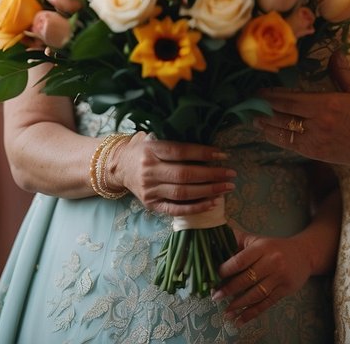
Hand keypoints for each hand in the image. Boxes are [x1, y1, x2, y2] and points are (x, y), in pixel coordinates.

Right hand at [110, 132, 235, 215]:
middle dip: (211, 175)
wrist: (119, 166)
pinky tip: (211, 203)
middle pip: (184, 174)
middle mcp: (149, 170)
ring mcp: (149, 189)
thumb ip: (176, 144)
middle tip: (231, 174)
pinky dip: (195, 208)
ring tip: (226, 188)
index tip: (223, 155)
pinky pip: (175, 209)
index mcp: (151, 149)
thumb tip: (210, 150)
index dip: (203, 153)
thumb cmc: (143, 150)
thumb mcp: (154, 139)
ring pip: (182, 193)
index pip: (181, 151)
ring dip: (208, 191)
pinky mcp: (151, 205)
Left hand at [213, 224, 310, 326]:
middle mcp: (272, 262)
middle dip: (229, 289)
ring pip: (256, 294)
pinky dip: (252, 313)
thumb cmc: (274, 247)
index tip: (213, 278)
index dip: (226, 270)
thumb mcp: (257, 240)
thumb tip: (213, 239)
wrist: (304, 254)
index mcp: (262, 247)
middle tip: (215, 297)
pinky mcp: (285, 290)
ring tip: (226, 312)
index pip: (241, 260)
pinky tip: (240, 319)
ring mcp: (279, 277)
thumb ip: (236, 239)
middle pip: (247, 279)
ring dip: (239, 305)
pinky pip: (266, 304)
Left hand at [257, 52, 349, 167]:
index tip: (259, 92)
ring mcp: (315, 139)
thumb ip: (341, 72)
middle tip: (249, 104)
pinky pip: (290, 145)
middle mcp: (317, 122)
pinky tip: (268, 133)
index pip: (291, 99)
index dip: (272, 96)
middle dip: (264, 109)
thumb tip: (335, 52)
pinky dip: (276, 139)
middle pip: (283, 115)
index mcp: (326, 104)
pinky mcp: (315, 153)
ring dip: (266, 125)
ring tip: (253, 119)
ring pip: (283, 131)